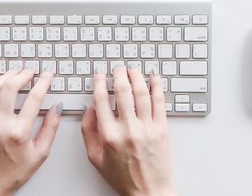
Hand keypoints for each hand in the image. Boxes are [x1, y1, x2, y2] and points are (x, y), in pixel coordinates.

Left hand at [0, 67, 61, 195]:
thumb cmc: (13, 173)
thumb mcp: (40, 153)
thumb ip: (50, 128)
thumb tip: (58, 107)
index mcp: (19, 133)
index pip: (35, 98)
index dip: (44, 81)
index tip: (48, 74)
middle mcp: (0, 126)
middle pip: (12, 87)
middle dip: (24, 74)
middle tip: (31, 70)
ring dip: (7, 75)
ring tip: (16, 71)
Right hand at [81, 66, 176, 195]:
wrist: (149, 191)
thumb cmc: (122, 176)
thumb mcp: (96, 158)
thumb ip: (88, 131)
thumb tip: (88, 108)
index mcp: (109, 135)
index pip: (101, 100)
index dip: (99, 82)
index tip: (99, 74)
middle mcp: (128, 129)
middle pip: (122, 91)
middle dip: (119, 74)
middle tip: (117, 68)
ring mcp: (147, 128)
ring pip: (142, 92)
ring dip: (136, 76)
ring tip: (133, 68)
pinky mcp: (162, 129)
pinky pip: (160, 102)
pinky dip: (157, 85)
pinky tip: (154, 76)